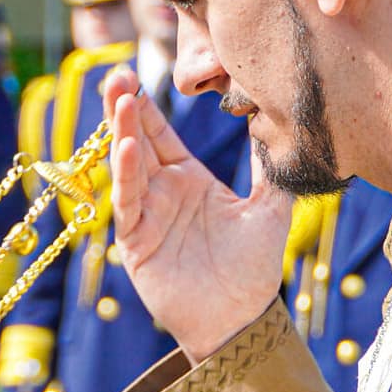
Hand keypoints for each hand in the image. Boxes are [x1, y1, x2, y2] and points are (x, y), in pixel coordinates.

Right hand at [101, 66, 291, 360]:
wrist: (241, 320)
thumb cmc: (252, 270)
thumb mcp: (269, 209)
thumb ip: (270, 169)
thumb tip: (276, 125)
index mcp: (188, 180)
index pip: (162, 134)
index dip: (149, 105)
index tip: (137, 72)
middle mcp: (161, 193)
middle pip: (137, 142)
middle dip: (125, 108)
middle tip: (116, 73)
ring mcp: (146, 216)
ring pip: (128, 167)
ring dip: (122, 132)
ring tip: (121, 98)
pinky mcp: (137, 242)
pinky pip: (129, 203)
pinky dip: (126, 175)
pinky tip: (128, 148)